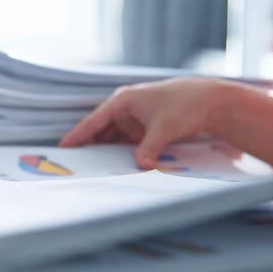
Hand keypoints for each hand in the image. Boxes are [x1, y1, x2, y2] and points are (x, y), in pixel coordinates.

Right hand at [59, 78, 225, 168]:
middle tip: (74, 165)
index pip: (93, 121)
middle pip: (99, 131)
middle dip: (88, 147)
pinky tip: (113, 167)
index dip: (77, 135)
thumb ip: (149, 148)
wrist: (209, 101)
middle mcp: (124, 109)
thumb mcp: (165, 128)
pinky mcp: (142, 129)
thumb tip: (140, 166)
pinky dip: (118, 154)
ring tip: (90, 170)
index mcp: (122, 101)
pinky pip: (123, 144)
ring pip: (110, 139)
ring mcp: (132, 120)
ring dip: (103, 153)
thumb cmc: (185, 104)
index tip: (63, 147)